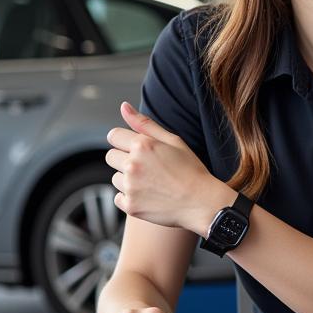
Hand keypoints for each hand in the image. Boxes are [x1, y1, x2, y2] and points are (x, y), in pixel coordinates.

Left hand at [106, 101, 232, 234]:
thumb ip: (145, 124)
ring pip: (115, 178)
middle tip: (149, 168)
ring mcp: (130, 186)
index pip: (113, 136)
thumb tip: (123, 106)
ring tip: (153, 183)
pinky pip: (118, 197)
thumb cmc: (191, 169)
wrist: (202, 202)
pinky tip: (151, 196)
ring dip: (128, 179)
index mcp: (142, 145)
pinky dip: (131, 197)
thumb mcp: (173, 141)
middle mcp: (132, 164)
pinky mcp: (130, 206)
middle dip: (125, 160)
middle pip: (110, 157)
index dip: (125, 142)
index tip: (139, 150)